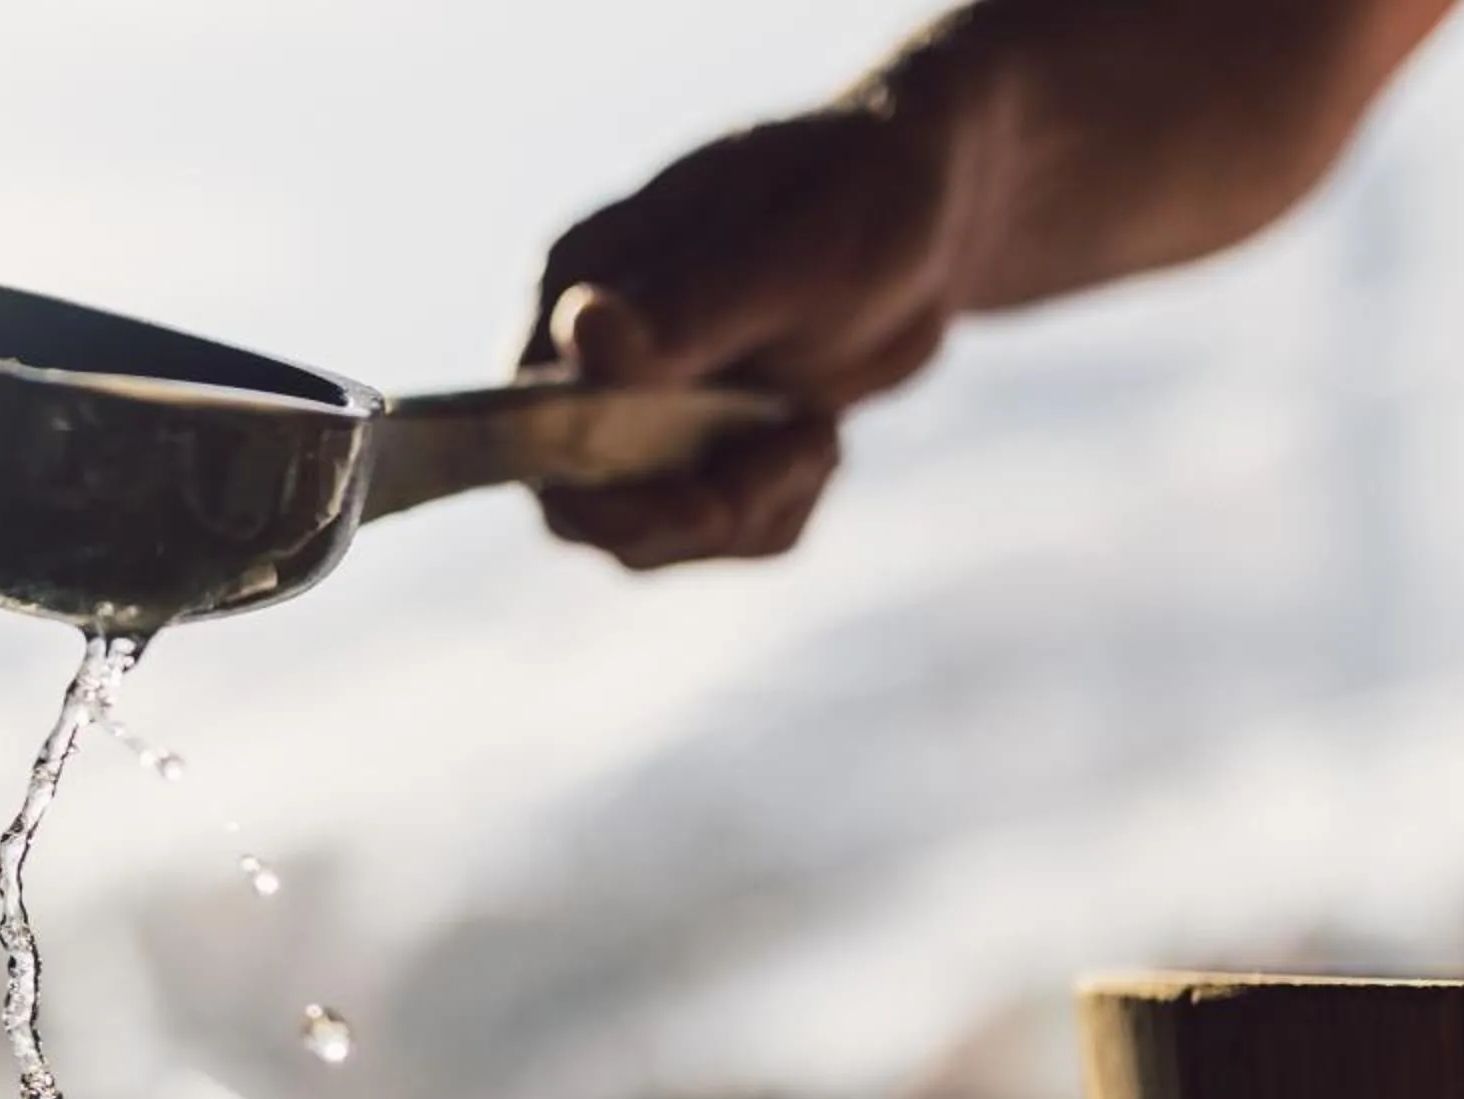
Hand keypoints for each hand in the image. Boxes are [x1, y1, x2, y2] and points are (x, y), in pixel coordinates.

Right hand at [526, 101, 964, 566]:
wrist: (935, 208)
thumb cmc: (858, 197)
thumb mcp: (785, 257)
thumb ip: (683, 310)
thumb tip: (579, 328)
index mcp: (575, 289)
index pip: (528, 429)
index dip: (598, 491)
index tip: (704, 500)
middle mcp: (590, 360)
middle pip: (583, 506)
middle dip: (689, 516)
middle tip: (791, 463)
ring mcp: (644, 412)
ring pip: (655, 537)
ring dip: (749, 512)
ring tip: (818, 436)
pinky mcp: (701, 450)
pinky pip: (720, 533)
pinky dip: (780, 510)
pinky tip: (820, 440)